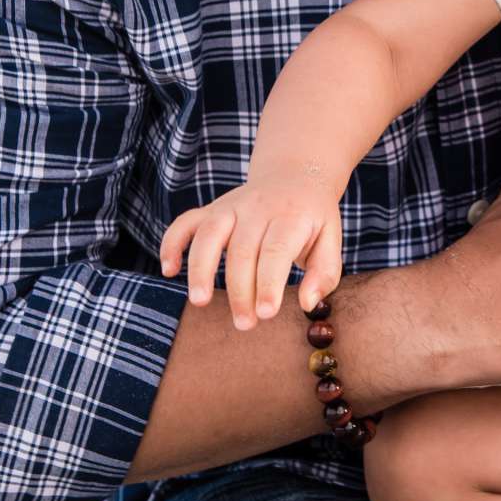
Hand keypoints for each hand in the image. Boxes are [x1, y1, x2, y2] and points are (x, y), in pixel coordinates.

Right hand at [160, 179, 343, 331]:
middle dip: (240, 290)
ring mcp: (231, 206)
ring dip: (200, 269)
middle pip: (242, 250)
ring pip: (208, 235)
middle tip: (245, 324)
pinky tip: (169, 270)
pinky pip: (185, 222)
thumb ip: (324, 273)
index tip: (266, 313)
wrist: (295, 176)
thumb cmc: (313, 219)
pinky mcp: (211, 209)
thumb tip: (307, 304)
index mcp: (291, 216)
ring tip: (200, 302)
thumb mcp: (331, 240)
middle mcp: (258, 208)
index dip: (269, 282)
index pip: (276, 251)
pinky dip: (172, 243)